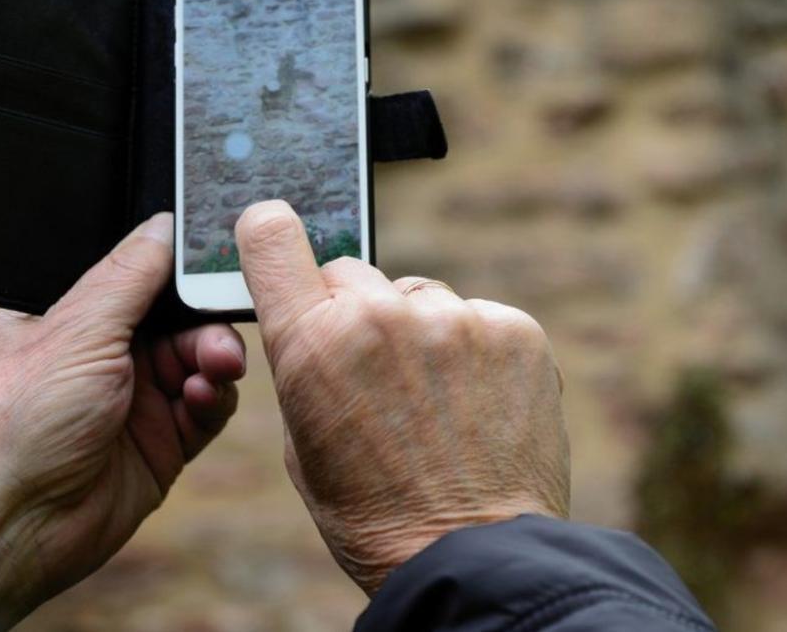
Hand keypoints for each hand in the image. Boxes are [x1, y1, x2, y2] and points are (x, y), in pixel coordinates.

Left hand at [0, 214, 245, 628]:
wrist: (13, 524)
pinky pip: (211, 407)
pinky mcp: (166, 442)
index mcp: (76, 314)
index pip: (146, 274)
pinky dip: (215, 399)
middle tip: (217, 336)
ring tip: (215, 370)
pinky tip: (202, 400)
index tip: (221, 263)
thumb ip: (130, 276)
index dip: (185, 270)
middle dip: (209, 322)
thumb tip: (166, 223)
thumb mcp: (77, 331)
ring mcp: (139, 397)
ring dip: (216, 360)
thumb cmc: (17, 423)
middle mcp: (110, 351)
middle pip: (186, 317)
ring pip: (205, 360)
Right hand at [235, 201, 569, 594]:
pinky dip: (475, 351)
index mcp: (313, 343)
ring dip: (422, 333)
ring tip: (436, 404)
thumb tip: (321, 321)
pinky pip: (479, 319)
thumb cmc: (376, 515)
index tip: (275, 232)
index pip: (273, 237)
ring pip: (421, 298)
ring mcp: (457, 320)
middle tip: (376, 376)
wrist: (473, 555)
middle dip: (356, 313)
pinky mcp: (516, 330)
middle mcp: (383, 316)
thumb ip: (308, 363)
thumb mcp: (304, 444)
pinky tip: (477, 404)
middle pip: (354, 274)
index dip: (271, 233)